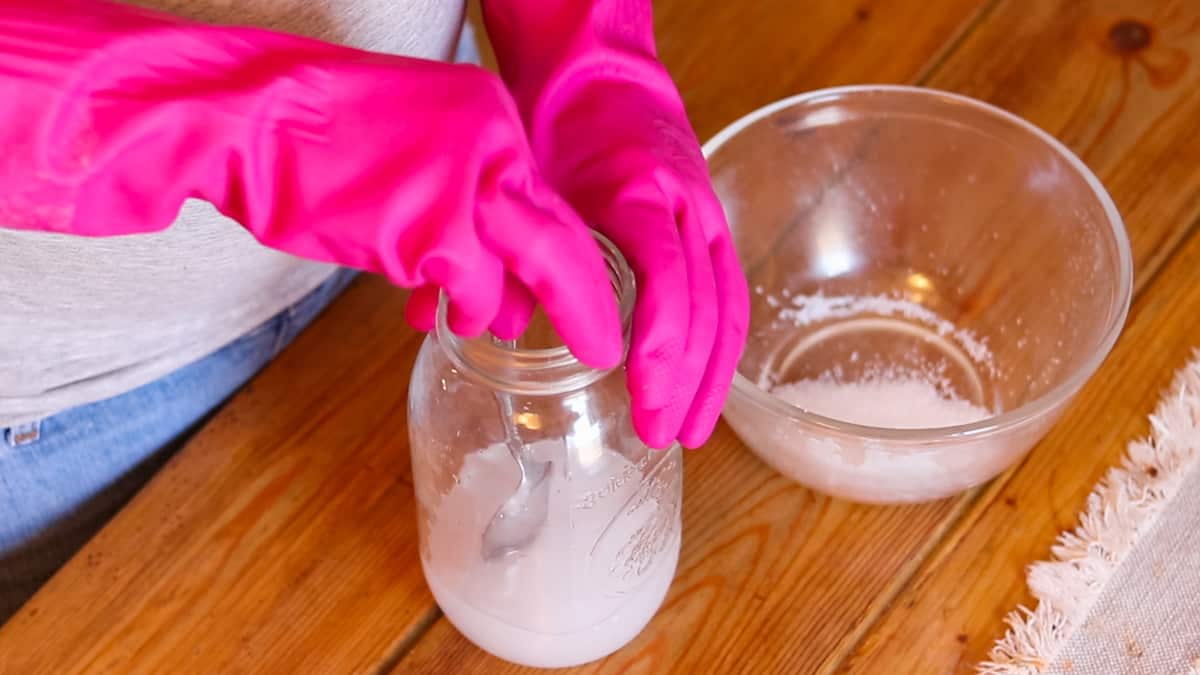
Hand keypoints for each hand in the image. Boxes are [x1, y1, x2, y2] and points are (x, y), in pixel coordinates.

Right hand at [0, 0, 622, 367]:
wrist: (248, 113)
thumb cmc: (315, 140)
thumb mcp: (414, 154)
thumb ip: (463, 207)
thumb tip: (495, 282)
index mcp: (491, 116)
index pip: (548, 199)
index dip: (568, 258)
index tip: (589, 297)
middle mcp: (495, 141)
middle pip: (562, 236)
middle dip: (584, 302)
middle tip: (603, 346)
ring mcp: (470, 182)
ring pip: (523, 267)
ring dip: (509, 309)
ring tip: (503, 331)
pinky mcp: (436, 226)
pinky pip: (472, 289)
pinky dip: (464, 311)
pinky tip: (453, 319)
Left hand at [484, 0, 749, 447]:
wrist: (598, 68)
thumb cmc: (554, 118)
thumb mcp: (520, 178)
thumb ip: (499, 247)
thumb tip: (451, 321)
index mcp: (639, 191)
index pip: (665, 278)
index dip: (658, 344)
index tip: (640, 395)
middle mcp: (686, 206)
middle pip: (705, 305)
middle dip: (685, 379)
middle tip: (659, 436)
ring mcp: (706, 217)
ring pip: (726, 306)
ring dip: (711, 375)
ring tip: (690, 431)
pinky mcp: (709, 227)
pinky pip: (728, 293)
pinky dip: (720, 346)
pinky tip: (705, 386)